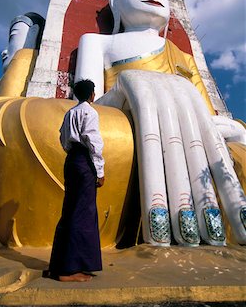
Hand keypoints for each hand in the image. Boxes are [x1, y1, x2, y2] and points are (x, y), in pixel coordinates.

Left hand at [97, 69, 245, 245]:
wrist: (141, 67)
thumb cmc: (116, 98)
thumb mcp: (105, 102)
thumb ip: (96, 122)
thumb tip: (78, 149)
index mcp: (139, 93)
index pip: (148, 145)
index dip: (155, 185)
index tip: (157, 223)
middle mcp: (167, 97)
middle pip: (177, 153)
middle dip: (183, 197)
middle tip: (186, 239)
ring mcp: (188, 102)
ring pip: (200, 151)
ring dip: (210, 193)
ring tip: (213, 233)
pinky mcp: (202, 110)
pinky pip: (215, 145)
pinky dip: (226, 175)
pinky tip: (236, 205)